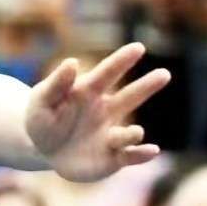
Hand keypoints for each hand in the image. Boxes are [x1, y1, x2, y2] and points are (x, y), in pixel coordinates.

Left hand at [25, 43, 169, 182]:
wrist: (41, 149)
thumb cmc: (42, 118)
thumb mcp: (42, 100)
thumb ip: (57, 83)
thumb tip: (71, 62)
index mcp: (88, 91)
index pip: (107, 73)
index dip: (122, 60)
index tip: (138, 47)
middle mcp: (105, 110)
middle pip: (130, 96)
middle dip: (146, 86)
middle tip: (165, 74)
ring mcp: (110, 134)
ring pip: (129, 132)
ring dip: (133, 132)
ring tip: (135, 132)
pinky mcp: (111, 158)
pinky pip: (129, 156)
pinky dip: (141, 154)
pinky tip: (152, 151)